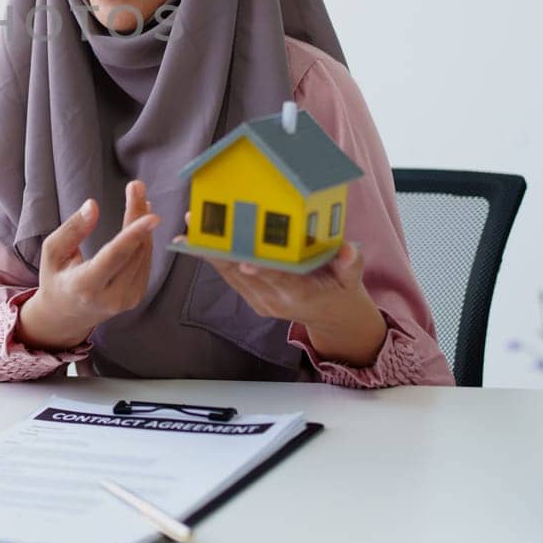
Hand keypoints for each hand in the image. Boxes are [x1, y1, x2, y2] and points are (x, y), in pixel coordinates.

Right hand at [15, 180, 159, 350]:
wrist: (66, 315)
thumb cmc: (56, 278)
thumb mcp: (52, 252)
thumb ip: (72, 229)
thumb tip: (93, 205)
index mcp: (85, 286)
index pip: (115, 257)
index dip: (134, 234)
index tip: (152, 215)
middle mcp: (110, 297)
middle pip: (133, 251)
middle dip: (138, 216)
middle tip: (137, 187)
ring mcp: (127, 300)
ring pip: (143, 255)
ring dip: (143, 224)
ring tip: (138, 197)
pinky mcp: (136, 297)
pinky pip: (144, 262)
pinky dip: (143, 238)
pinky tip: (140, 219)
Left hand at [179, 218, 386, 366]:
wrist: (331, 316)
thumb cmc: (341, 289)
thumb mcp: (352, 278)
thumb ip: (350, 263)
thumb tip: (350, 250)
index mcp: (302, 294)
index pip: (280, 280)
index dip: (263, 270)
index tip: (244, 260)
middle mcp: (276, 300)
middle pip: (244, 275)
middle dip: (221, 251)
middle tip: (199, 230)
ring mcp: (261, 301)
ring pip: (230, 275)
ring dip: (209, 251)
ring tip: (190, 227)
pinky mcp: (251, 297)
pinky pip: (228, 277)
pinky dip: (213, 257)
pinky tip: (195, 239)